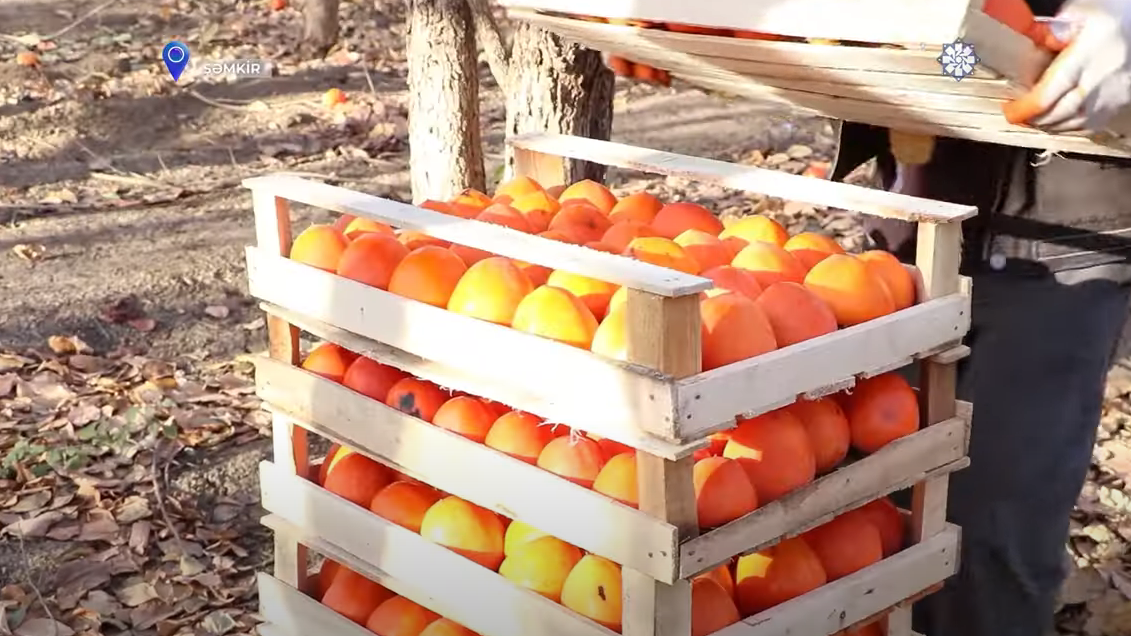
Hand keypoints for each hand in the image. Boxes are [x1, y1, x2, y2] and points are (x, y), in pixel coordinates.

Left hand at [1004, 0, 1130, 132]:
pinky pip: (1090, 126)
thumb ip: (1055, 26)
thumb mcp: (1084, 11)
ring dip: (1048, 125)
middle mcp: (1100, 80)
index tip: (1008, 109)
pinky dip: (1069, 127)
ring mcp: (1112, 95)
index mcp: (1086, 56)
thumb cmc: (1117, 15)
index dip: (1023, 108)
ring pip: (1073, 123)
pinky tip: (1057, 121)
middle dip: (1033, 119)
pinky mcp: (1120, 103)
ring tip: (1033, 118)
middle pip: (1058, 114)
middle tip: (1017, 115)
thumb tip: (1034, 36)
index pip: (1047, 94)